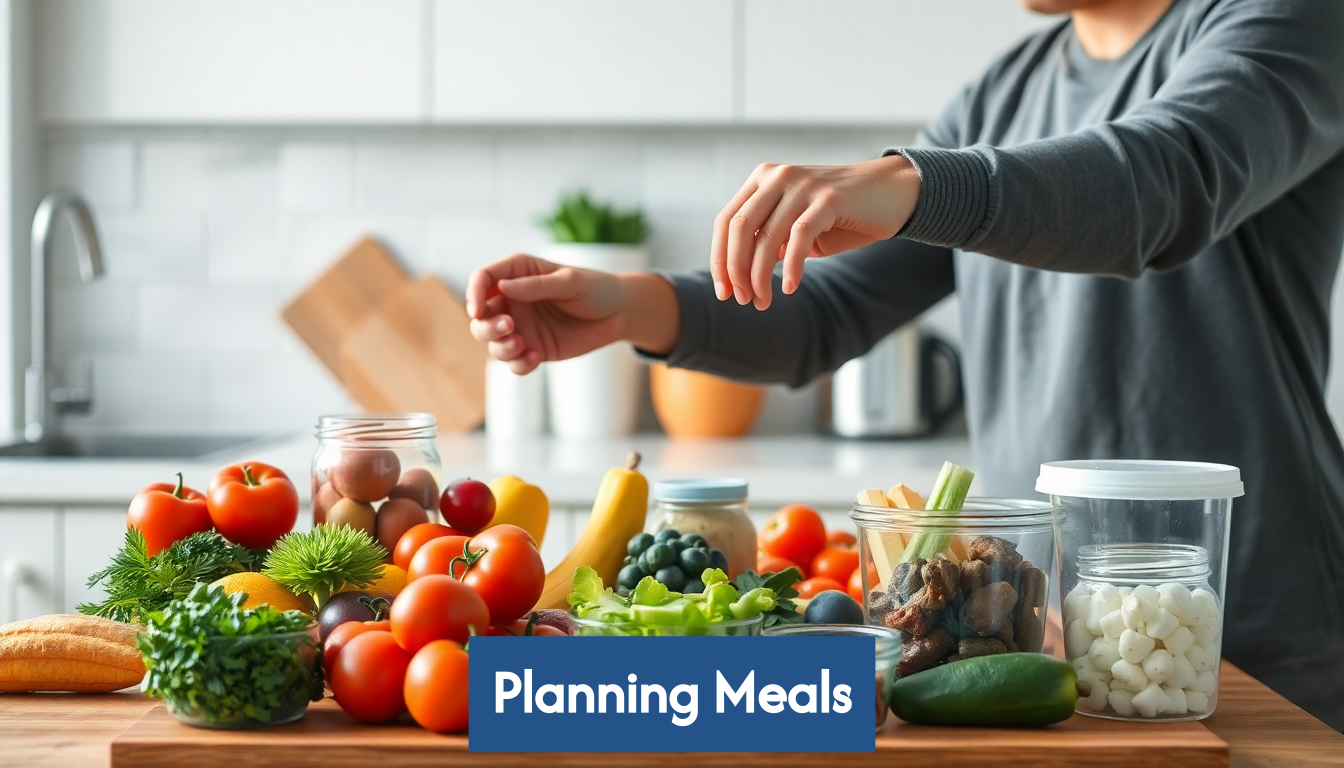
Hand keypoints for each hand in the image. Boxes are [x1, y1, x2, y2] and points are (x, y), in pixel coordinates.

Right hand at [466, 254, 678, 374]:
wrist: (619, 314)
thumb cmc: (595, 288)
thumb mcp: (570, 282)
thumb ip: (536, 286)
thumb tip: (502, 287)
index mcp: (518, 273)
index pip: (483, 279)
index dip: (474, 293)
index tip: (477, 309)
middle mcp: (514, 300)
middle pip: (480, 315)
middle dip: (485, 325)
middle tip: (509, 328)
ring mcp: (521, 326)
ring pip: (492, 341)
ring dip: (500, 347)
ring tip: (521, 345)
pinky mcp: (532, 348)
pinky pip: (514, 362)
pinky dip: (518, 364)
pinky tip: (534, 358)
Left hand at [711, 154, 920, 309]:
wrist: (893, 193)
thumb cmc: (843, 215)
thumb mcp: (796, 226)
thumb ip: (769, 240)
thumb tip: (739, 273)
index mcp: (763, 179)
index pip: (726, 221)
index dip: (720, 259)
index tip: (724, 292)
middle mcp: (778, 176)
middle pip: (739, 228)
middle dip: (736, 270)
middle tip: (744, 300)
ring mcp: (803, 185)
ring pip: (766, 237)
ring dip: (760, 276)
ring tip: (764, 301)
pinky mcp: (829, 198)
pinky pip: (799, 238)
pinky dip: (792, 267)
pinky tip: (791, 288)